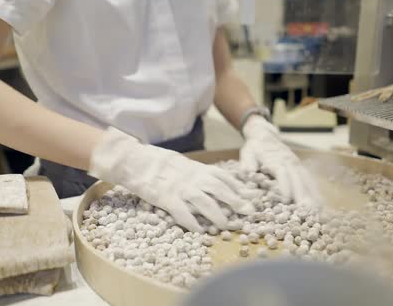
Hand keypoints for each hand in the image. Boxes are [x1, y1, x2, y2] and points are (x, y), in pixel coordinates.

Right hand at [89, 127, 254, 231]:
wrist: (139, 161)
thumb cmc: (165, 165)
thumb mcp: (188, 166)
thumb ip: (205, 175)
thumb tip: (227, 185)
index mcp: (199, 169)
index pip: (224, 178)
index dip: (240, 188)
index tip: (253, 197)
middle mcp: (193, 178)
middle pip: (219, 190)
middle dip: (236, 201)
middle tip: (250, 212)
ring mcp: (180, 189)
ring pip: (203, 202)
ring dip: (217, 214)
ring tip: (226, 225)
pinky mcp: (166, 199)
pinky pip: (181, 212)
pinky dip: (191, 222)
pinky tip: (200, 231)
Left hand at [240, 116, 321, 206]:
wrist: (264, 136)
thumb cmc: (255, 148)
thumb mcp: (247, 153)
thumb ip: (247, 163)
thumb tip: (248, 173)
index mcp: (275, 160)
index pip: (282, 173)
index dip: (285, 186)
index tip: (287, 200)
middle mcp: (289, 162)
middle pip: (297, 179)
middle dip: (302, 195)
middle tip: (305, 211)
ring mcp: (296, 164)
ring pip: (306, 180)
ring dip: (312, 195)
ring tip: (316, 211)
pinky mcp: (300, 167)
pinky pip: (310, 180)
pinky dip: (315, 192)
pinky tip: (320, 204)